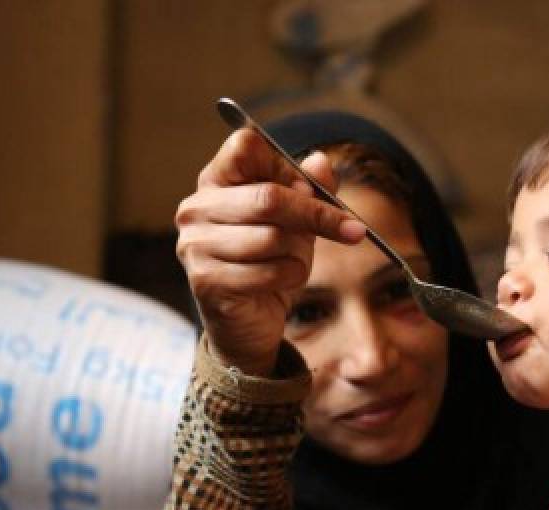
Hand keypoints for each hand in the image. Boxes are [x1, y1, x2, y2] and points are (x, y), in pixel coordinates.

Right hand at [174, 128, 365, 376]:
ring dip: (299, 253)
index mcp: (215, 181)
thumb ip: (309, 190)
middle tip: (353, 229)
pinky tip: (284, 280)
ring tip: (294, 261)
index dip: (285, 165)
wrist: (248, 324)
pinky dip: (291, 276)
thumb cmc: (269, 263)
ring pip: (272, 237)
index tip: (311, 187)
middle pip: (269, 196)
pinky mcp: (206, 280)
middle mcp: (196, 208)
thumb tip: (321, 161)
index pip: (245, 146)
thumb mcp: (297, 222)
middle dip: (316, 214)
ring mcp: (196, 245)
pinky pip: (269, 271)